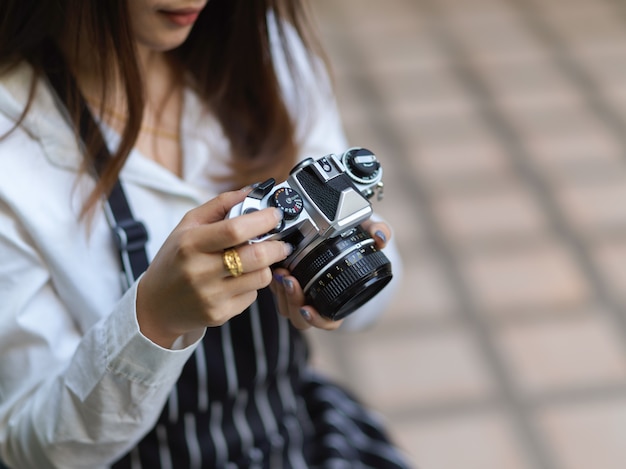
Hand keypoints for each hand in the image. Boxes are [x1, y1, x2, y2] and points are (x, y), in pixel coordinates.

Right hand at [136, 189, 291, 347]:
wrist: (157, 305)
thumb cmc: (175, 259)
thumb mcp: (187, 226)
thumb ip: (220, 205)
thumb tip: (253, 190)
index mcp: (190, 244)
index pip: (234, 230)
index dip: (262, 221)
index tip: (275, 215)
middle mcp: (199, 271)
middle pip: (255, 256)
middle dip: (277, 245)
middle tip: (281, 241)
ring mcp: (211, 296)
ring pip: (261, 277)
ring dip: (266, 265)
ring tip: (256, 260)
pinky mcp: (219, 314)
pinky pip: (252, 295)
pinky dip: (252, 285)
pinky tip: (238, 280)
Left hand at [269, 220, 391, 329]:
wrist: (334, 234)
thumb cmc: (351, 240)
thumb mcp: (365, 233)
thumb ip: (377, 232)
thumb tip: (382, 235)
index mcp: (339, 301)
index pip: (328, 322)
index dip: (318, 320)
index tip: (307, 308)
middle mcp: (318, 302)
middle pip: (300, 318)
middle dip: (293, 302)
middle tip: (291, 281)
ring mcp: (299, 295)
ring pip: (285, 308)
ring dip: (281, 293)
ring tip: (281, 274)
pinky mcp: (283, 284)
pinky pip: (275, 294)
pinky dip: (273, 285)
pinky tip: (275, 269)